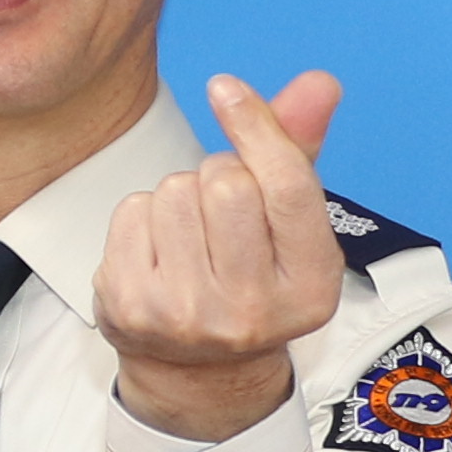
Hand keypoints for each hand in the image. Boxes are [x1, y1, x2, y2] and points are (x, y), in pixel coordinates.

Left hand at [95, 69, 346, 440]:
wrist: (196, 369)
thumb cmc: (250, 278)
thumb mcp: (289, 227)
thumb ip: (300, 150)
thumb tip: (320, 82)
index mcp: (311, 285)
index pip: (288, 186)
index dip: (257, 126)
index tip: (225, 88)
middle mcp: (253, 309)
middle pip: (226, 182)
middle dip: (220, 174)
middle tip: (221, 211)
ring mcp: (188, 314)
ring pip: (175, 191)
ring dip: (180, 196)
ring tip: (191, 236)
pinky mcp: (132, 309)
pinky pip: (132, 212)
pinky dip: (143, 217)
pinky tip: (159, 252)